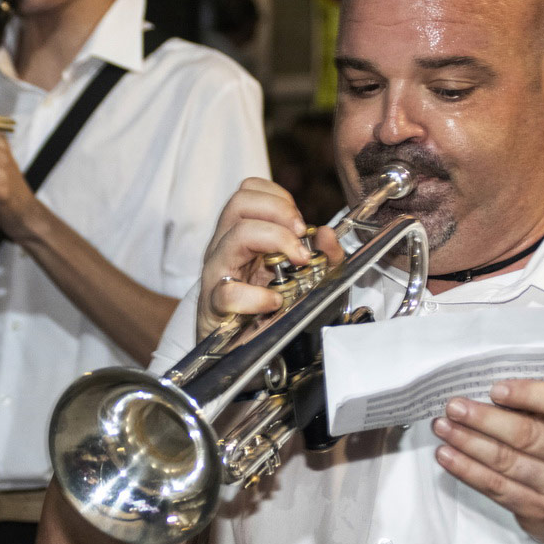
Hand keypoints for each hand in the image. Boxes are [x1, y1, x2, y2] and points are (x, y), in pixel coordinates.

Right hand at [195, 178, 342, 338]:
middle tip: (300, 237)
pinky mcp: (215, 305)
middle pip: (240, 202)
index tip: (301, 224)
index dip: (279, 199)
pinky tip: (274, 301)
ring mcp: (217, 273)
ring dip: (275, 240)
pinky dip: (257, 296)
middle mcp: (225, 247)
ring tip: (297, 262)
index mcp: (242, 235)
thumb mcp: (302, 278)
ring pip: (234, 235)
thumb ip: (324, 257)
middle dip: (278, 212)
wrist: (240, 352)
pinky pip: (228, 292)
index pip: (249, 191)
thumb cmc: (266, 310)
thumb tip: (328, 235)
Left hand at [432, 379, 543, 543]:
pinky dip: (466, 470)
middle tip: (454, 406)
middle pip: (526, 435)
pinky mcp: (537, 511)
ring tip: (442, 427)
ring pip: (505, 462)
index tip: (495, 389)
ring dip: (467, 442)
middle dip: (483, 419)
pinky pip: (495, 487)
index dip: (527, 394)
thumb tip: (493, 393)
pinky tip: (447, 455)